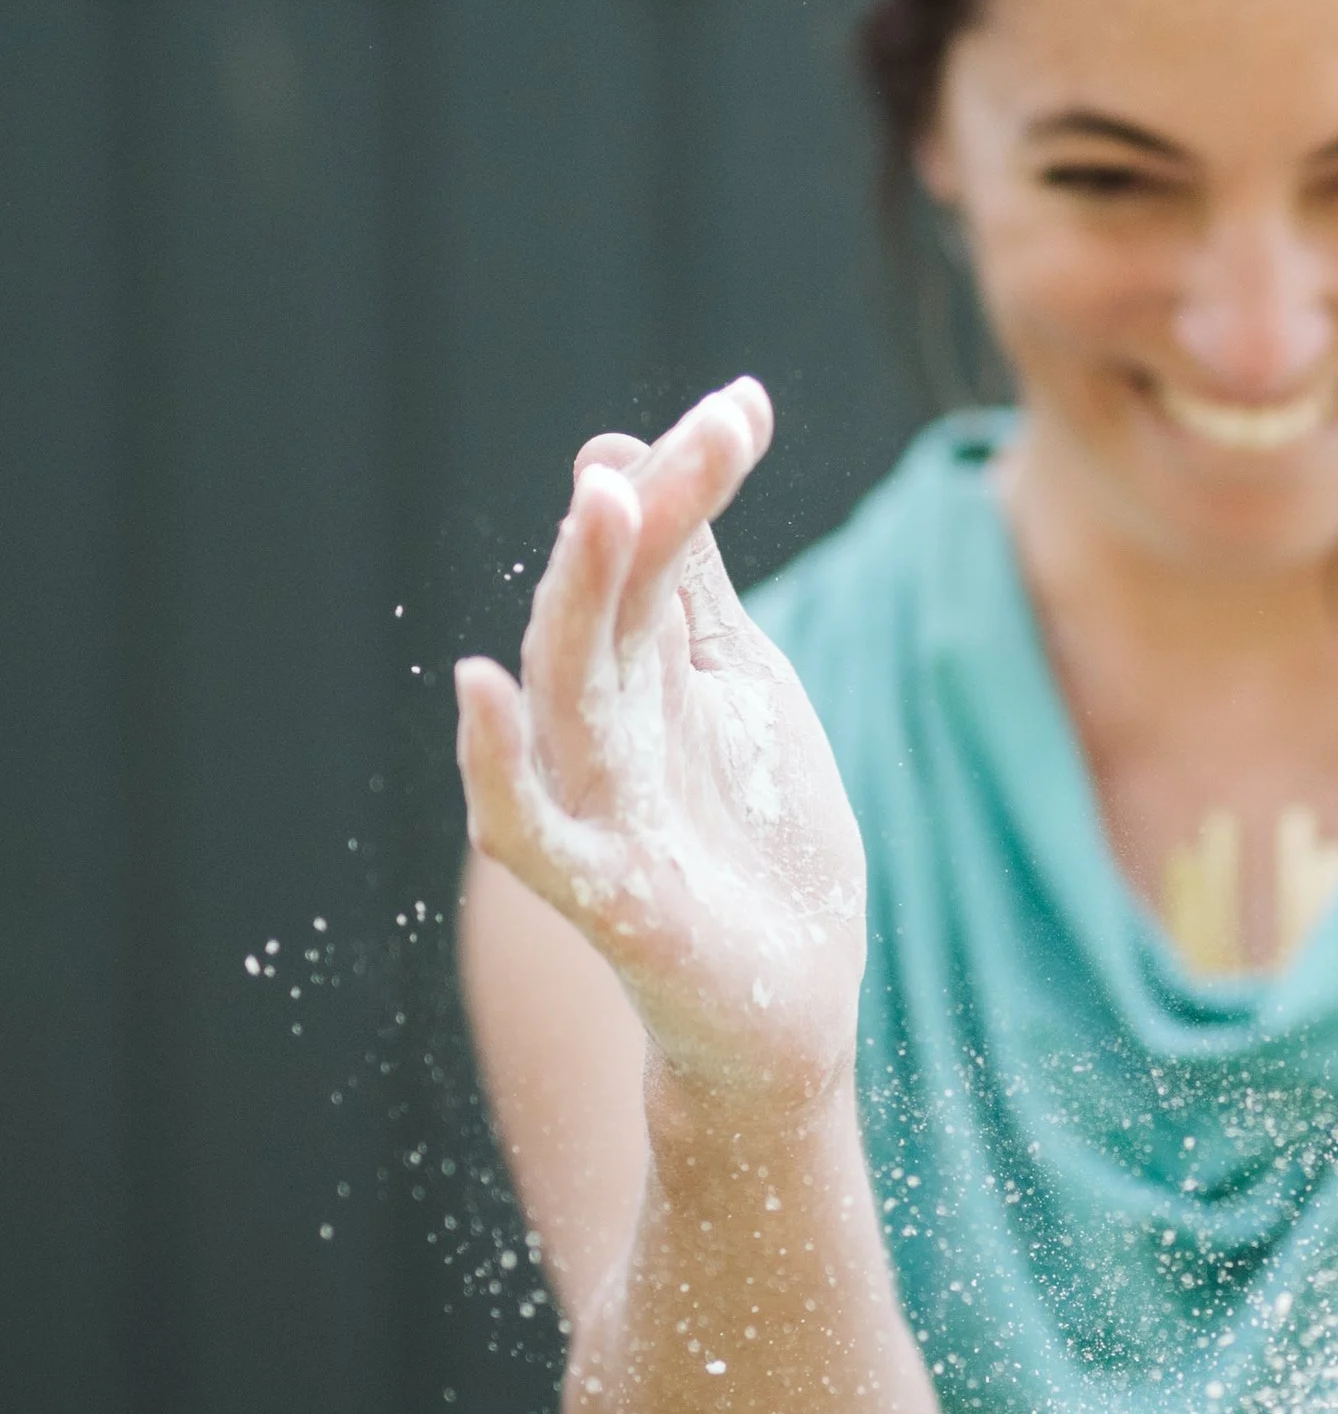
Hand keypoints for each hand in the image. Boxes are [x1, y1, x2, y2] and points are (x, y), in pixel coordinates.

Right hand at [452, 380, 865, 1109]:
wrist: (784, 1007)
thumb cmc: (754, 840)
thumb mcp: (741, 690)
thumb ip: (692, 586)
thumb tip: (637, 452)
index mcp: (648, 668)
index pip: (656, 553)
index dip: (690, 480)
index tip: (746, 406)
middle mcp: (607, 723)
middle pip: (608, 602)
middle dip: (642, 517)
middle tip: (690, 434)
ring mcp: (597, 805)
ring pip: (566, 688)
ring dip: (578, 594)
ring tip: (601, 502)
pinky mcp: (601, 891)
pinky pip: (526, 825)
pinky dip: (494, 763)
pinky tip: (477, 690)